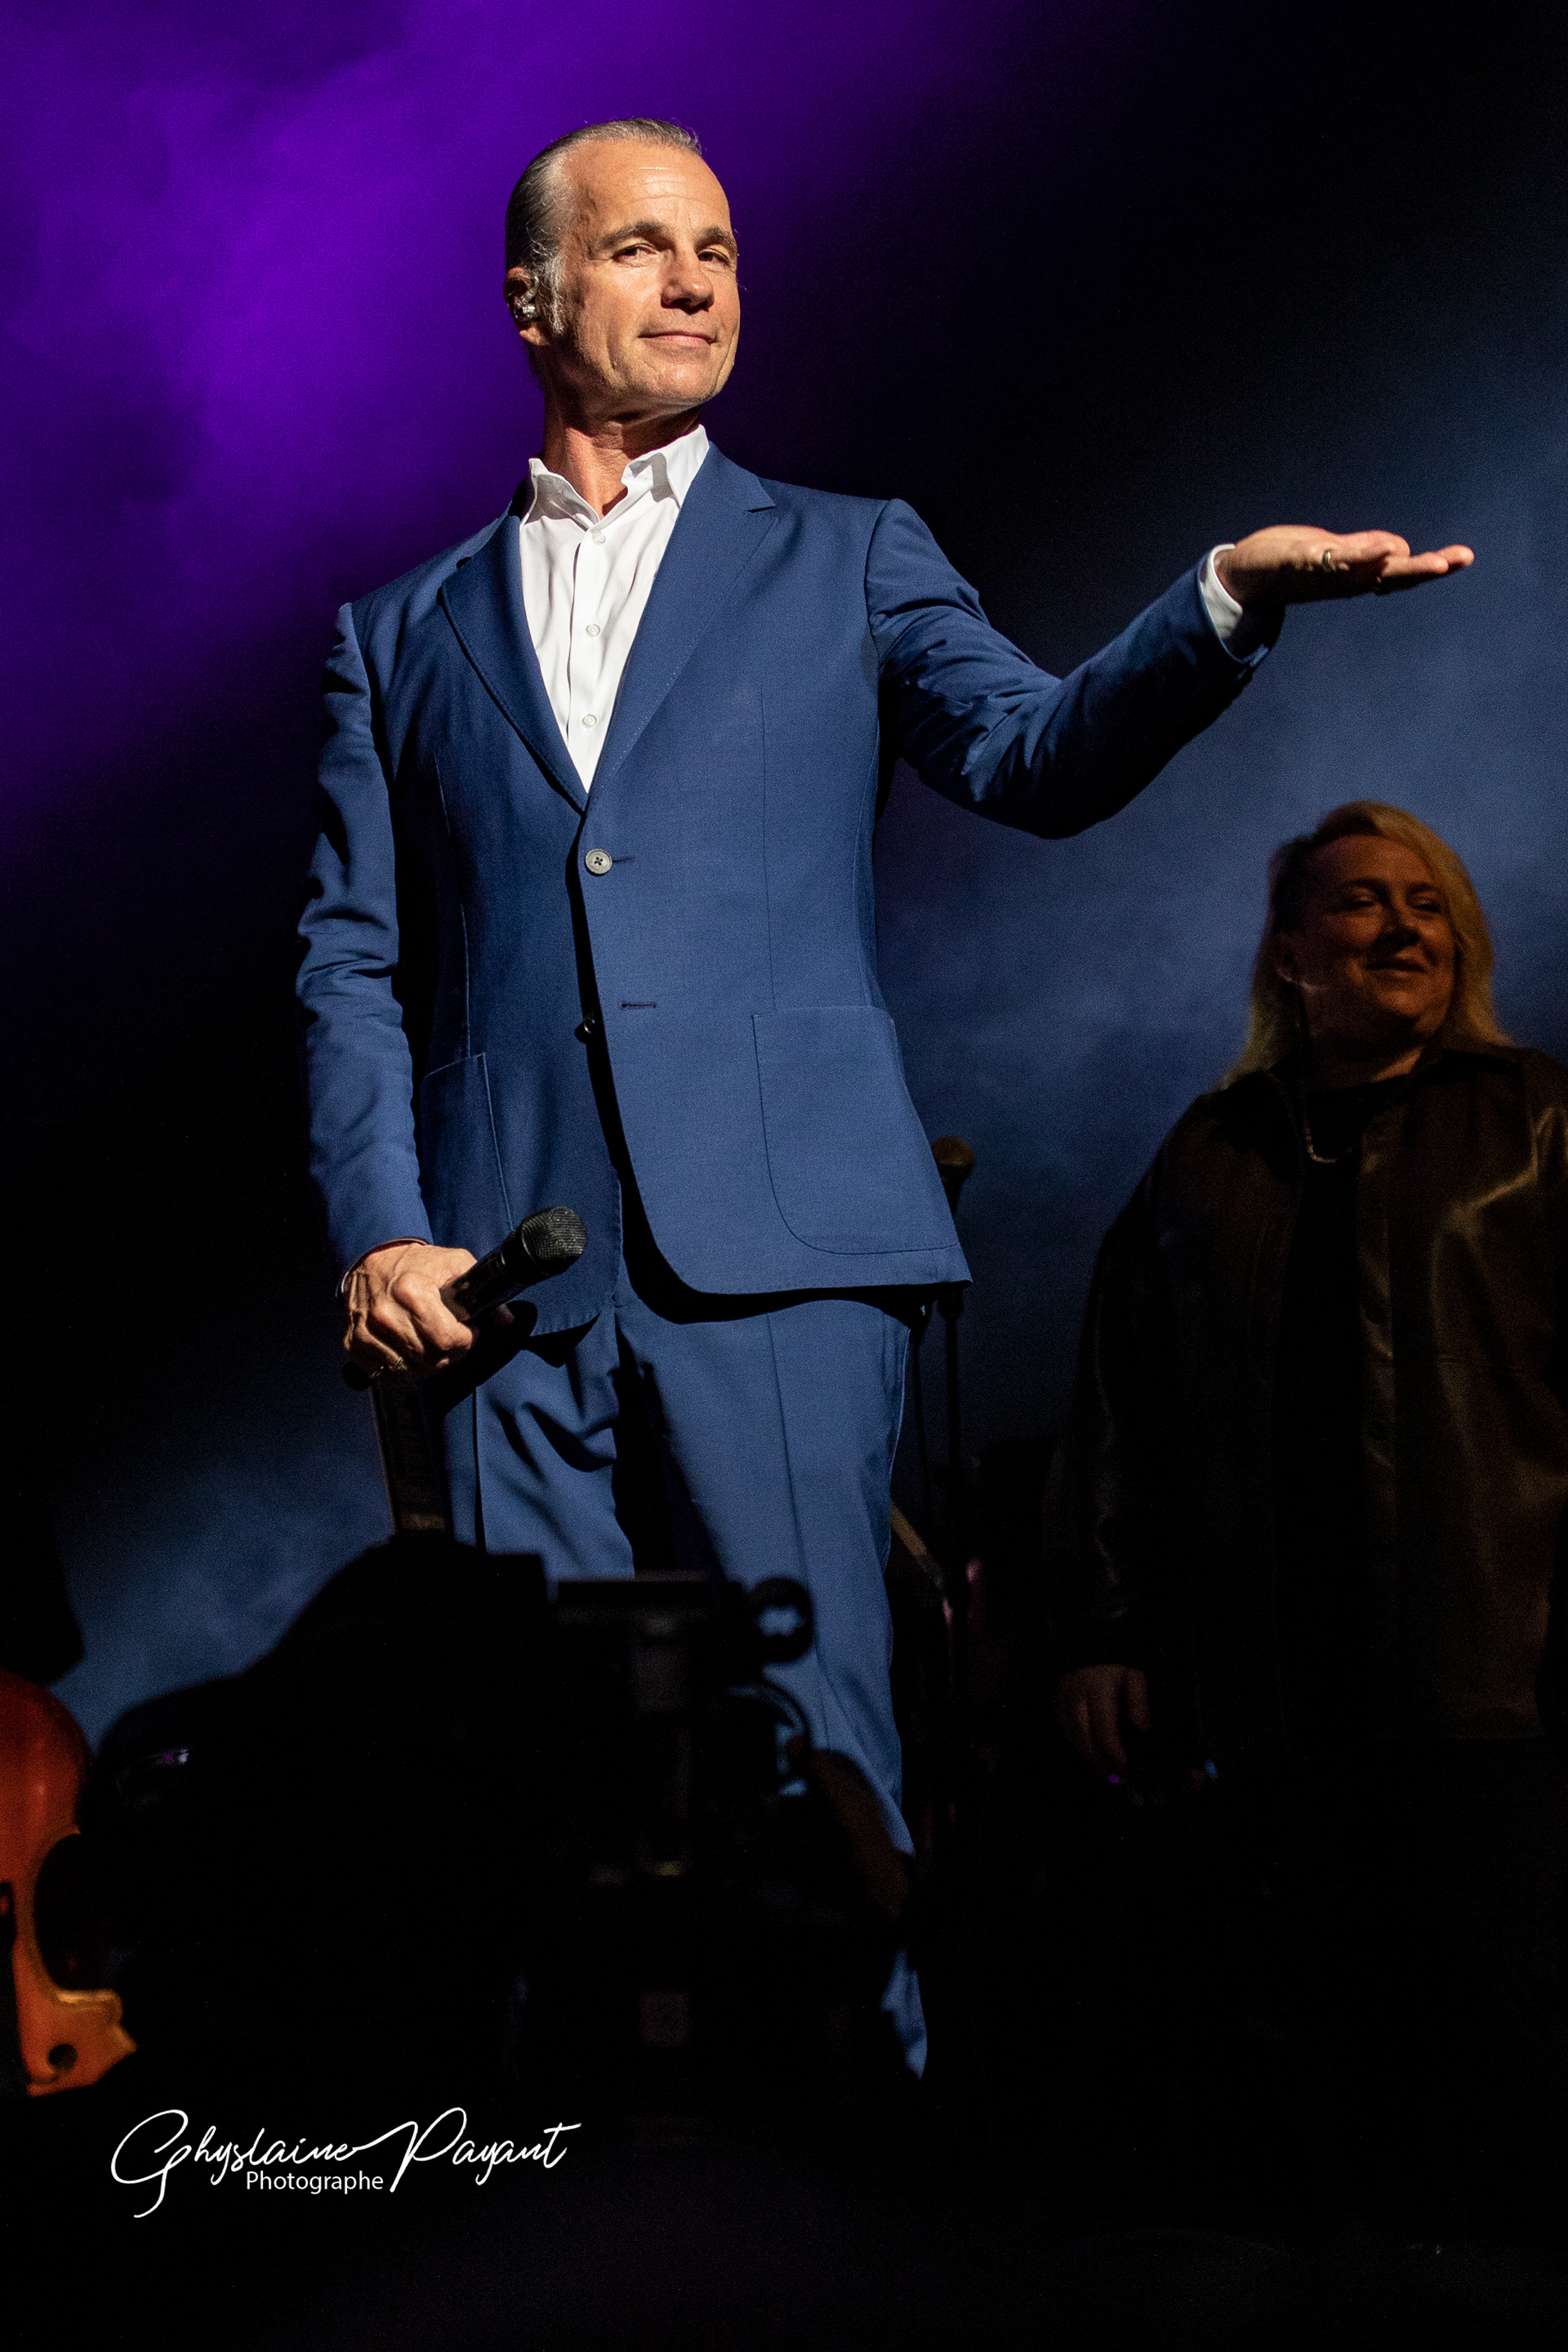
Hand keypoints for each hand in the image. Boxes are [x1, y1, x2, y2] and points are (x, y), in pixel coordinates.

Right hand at [344, 1240, 478, 1378]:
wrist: (371, 1261)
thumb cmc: (416, 1264)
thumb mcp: (454, 1263)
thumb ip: (481, 1287)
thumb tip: (505, 1318)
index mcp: (411, 1291)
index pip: (447, 1339)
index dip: (466, 1340)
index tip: (468, 1331)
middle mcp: (384, 1314)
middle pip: (431, 1359)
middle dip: (450, 1353)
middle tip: (453, 1339)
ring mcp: (367, 1332)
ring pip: (411, 1371)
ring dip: (429, 1364)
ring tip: (433, 1345)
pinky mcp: (354, 1345)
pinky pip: (388, 1375)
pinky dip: (404, 1370)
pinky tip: (412, 1353)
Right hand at [1054, 1663, 1149, 1772]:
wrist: (1093, 1640)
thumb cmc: (1118, 1662)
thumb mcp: (1136, 1674)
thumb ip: (1139, 1700)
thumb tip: (1142, 1728)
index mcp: (1098, 1687)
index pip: (1102, 1724)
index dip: (1112, 1747)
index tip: (1123, 1764)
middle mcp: (1077, 1694)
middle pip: (1081, 1733)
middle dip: (1096, 1759)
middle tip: (1112, 1777)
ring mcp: (1063, 1696)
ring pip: (1069, 1733)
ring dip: (1085, 1755)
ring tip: (1102, 1772)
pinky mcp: (1056, 1698)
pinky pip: (1063, 1726)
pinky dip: (1075, 1743)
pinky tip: (1089, 1754)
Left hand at [1214, 527, 1472, 611]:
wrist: (1245, 576)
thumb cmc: (1292, 562)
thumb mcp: (1335, 553)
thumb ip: (1365, 551)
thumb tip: (1399, 550)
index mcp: (1358, 575)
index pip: (1402, 571)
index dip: (1433, 566)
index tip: (1462, 559)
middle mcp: (1346, 579)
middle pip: (1392, 574)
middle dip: (1425, 569)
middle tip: (1455, 562)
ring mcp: (1325, 572)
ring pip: (1367, 569)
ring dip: (1399, 564)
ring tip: (1430, 560)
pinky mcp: (1300, 561)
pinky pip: (1331, 560)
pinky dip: (1357, 556)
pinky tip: (1379, 550)